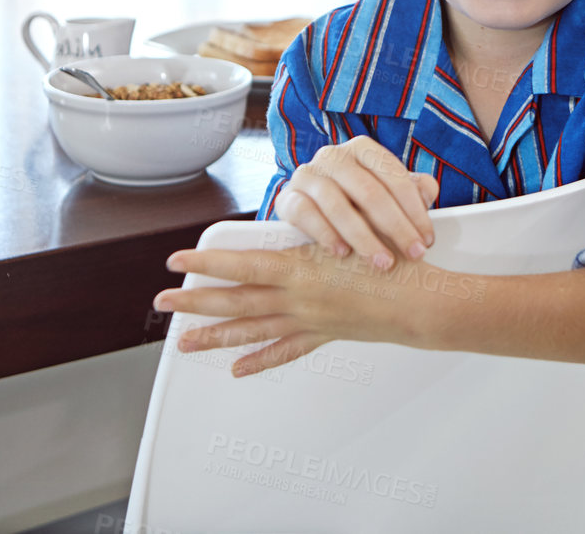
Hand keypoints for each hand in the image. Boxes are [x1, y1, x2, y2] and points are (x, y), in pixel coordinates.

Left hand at [154, 243, 422, 375]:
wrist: (421, 301)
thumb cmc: (392, 258)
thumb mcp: (351, 228)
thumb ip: (316, 226)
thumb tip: (292, 216)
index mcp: (301, 269)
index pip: (240, 265)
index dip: (206, 264)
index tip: (176, 261)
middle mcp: (298, 298)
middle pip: (235, 302)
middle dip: (196, 302)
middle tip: (164, 302)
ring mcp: (308, 321)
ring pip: (251, 330)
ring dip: (215, 336)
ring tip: (185, 343)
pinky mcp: (323, 335)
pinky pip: (285, 351)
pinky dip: (261, 360)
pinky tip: (238, 369)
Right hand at [275, 136, 439, 269]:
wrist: (311, 209)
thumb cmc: (357, 202)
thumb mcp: (387, 193)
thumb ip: (413, 191)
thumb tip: (428, 191)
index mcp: (362, 148)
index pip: (393, 177)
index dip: (414, 210)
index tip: (427, 240)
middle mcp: (333, 155)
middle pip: (369, 191)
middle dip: (396, 227)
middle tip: (413, 255)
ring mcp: (306, 174)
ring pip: (338, 204)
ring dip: (364, 237)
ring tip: (382, 262)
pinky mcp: (286, 197)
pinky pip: (306, 214)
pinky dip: (325, 234)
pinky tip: (342, 252)